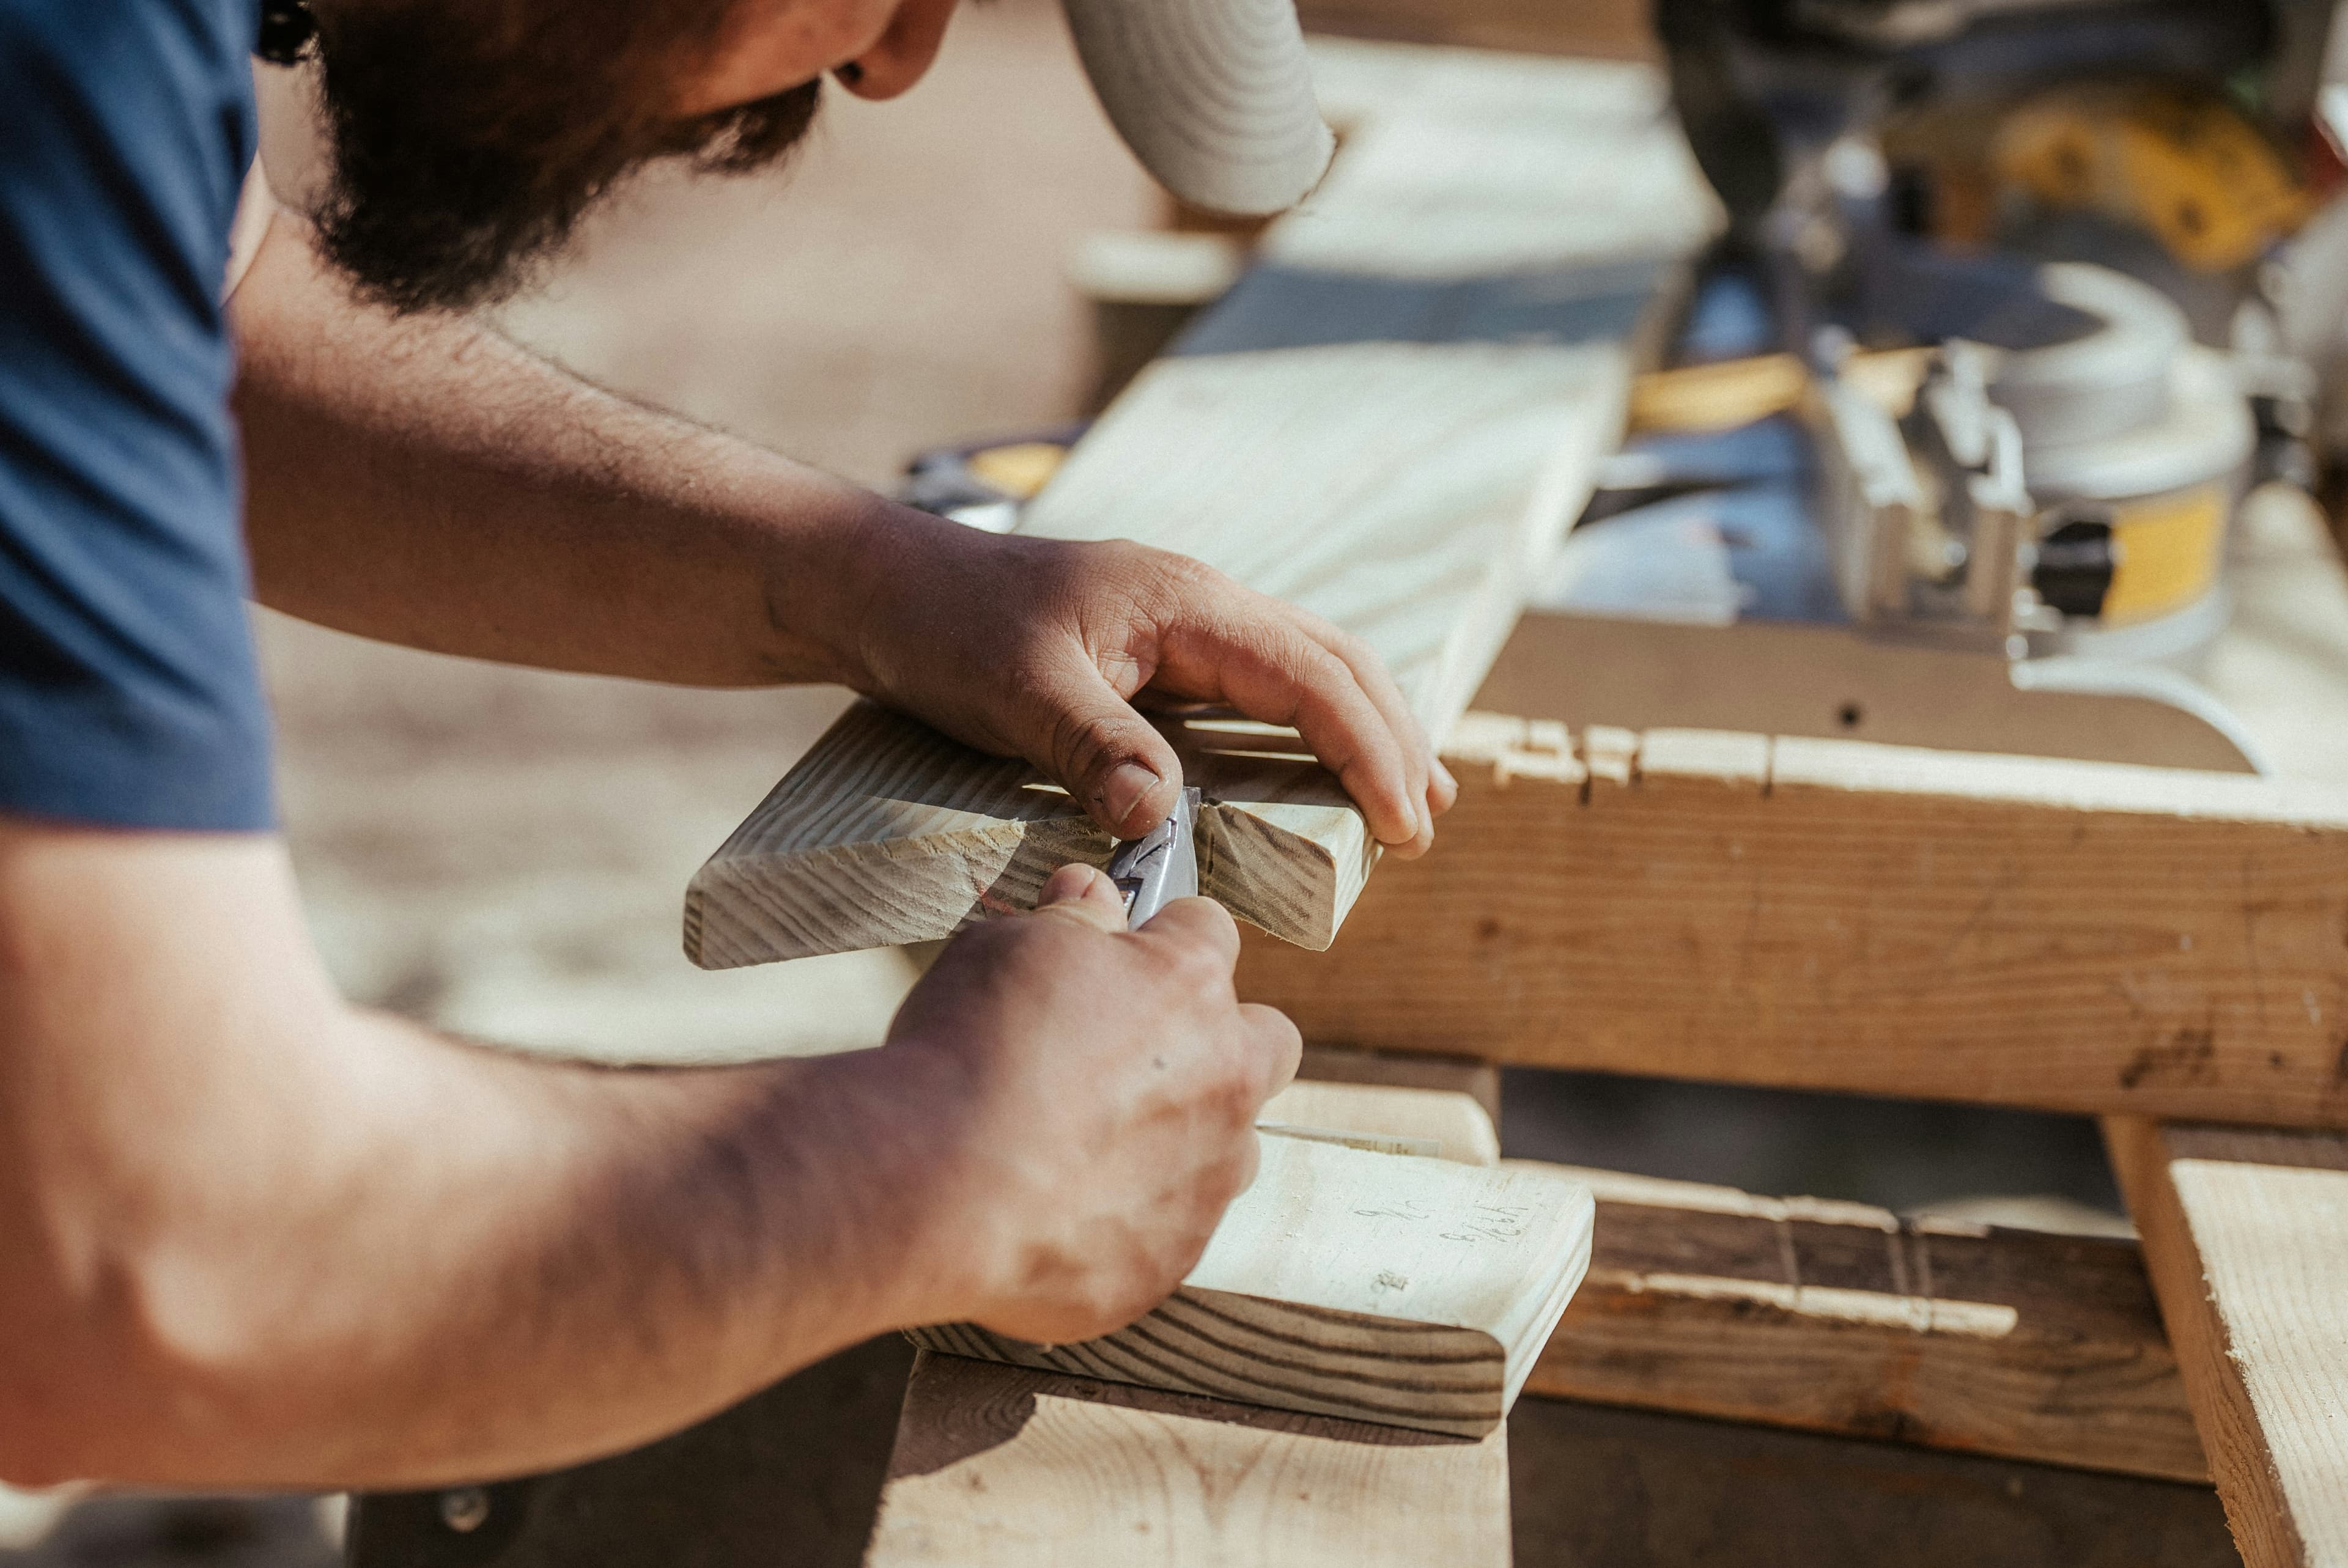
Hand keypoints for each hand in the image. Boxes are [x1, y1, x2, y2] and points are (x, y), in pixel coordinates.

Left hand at [838, 508, 1457, 854]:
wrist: (884, 588)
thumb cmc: (945, 629)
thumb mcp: (1013, 692)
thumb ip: (1092, 747)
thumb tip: (1160, 819)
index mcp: (1186, 602)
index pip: (1311, 676)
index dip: (1368, 750)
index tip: (1404, 824)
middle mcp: (1201, 603)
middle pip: (1335, 662)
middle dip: (1393, 740)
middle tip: (1426, 827)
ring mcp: (1183, 623)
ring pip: (1308, 666)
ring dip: (1365, 729)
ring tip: (1411, 800)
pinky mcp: (1159, 651)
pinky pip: (1262, 684)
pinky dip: (1310, 725)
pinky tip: (1319, 768)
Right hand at [883, 863, 1301, 1343]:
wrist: (934, 1186)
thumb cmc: (969, 1050)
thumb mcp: (1008, 948)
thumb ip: (1070, 920)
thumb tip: (1091, 891)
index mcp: (1190, 987)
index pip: (1209, 931)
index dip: (1163, 937)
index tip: (1124, 953)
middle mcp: (1224, 1082)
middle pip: (1266, 1043)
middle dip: (1219, 1040)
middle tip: (1133, 1054)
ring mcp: (1205, 1181)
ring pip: (1228, 1149)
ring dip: (1180, 1141)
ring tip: (1085, 1146)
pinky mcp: (1166, 1262)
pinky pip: (1164, 1233)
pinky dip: (1124, 1222)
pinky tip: (1052, 1213)